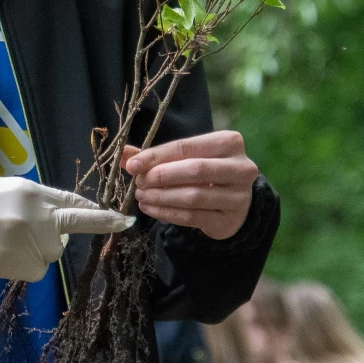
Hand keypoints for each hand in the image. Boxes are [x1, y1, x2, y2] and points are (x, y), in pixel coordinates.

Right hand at [0, 175, 134, 281]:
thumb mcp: (9, 189)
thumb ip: (39, 202)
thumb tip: (62, 223)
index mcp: (35, 192)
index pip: (77, 206)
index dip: (102, 216)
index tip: (125, 222)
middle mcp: (37, 216)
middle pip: (64, 236)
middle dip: (48, 236)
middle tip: (15, 229)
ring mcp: (29, 241)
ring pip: (49, 255)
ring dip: (32, 252)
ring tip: (0, 239)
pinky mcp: (19, 265)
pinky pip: (36, 270)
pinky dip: (21, 266)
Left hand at [121, 131, 258, 239]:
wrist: (234, 203)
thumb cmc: (207, 173)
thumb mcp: (186, 158)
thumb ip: (156, 155)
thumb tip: (123, 154)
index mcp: (229, 143)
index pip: (187, 147)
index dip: (157, 156)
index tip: (133, 165)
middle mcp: (240, 167)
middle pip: (195, 169)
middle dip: (161, 176)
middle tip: (139, 183)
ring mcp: (239, 196)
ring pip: (193, 196)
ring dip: (161, 197)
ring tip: (141, 196)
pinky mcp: (229, 219)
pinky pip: (193, 217)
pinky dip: (167, 213)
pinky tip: (151, 209)